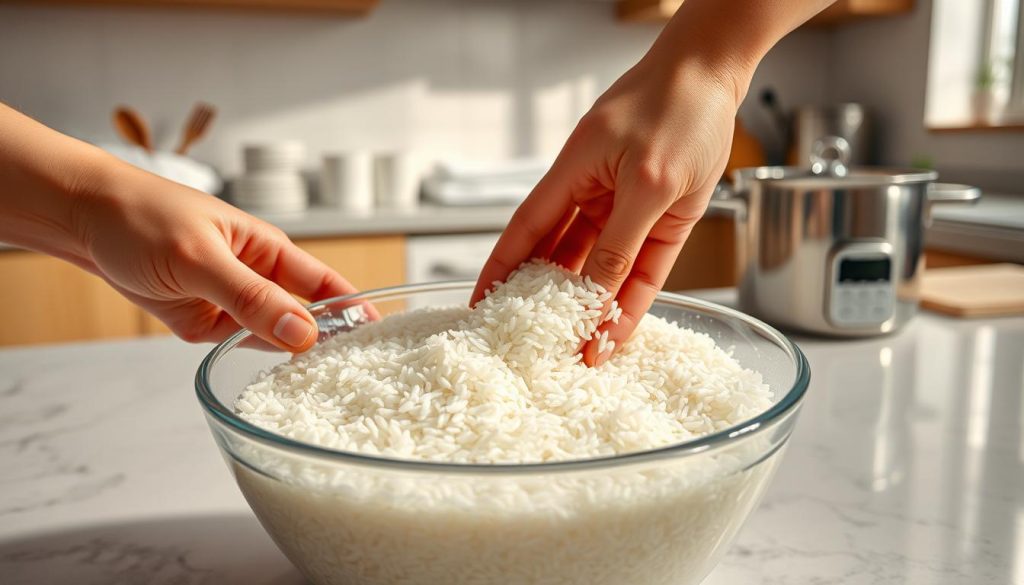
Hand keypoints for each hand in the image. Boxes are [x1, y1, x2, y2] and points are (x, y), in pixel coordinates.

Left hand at [73, 162, 356, 351]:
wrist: (81, 219)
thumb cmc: (143, 216)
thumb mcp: (201, 259)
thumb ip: (252, 299)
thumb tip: (304, 334)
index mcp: (269, 250)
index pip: (326, 285)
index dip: (355, 310)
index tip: (380, 339)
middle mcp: (256, 278)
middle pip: (303, 316)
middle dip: (326, 344)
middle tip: (353, 379)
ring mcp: (229, 302)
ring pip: (270, 337)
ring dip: (288, 357)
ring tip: (319, 387)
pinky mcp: (202, 322)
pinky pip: (234, 347)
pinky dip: (246, 361)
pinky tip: (270, 378)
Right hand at [473, 59, 739, 364]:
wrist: (718, 74)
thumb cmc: (677, 107)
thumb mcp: (649, 181)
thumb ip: (621, 244)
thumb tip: (594, 297)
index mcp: (573, 173)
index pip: (525, 229)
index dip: (500, 267)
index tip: (480, 301)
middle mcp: (595, 194)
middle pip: (558, 254)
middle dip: (545, 297)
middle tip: (528, 340)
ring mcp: (629, 209)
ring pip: (601, 268)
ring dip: (590, 307)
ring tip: (574, 350)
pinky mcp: (664, 221)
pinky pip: (642, 270)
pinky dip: (632, 301)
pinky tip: (618, 333)